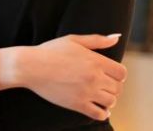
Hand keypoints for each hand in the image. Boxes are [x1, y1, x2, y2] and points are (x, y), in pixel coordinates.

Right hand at [0, 34, 126, 120]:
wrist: (31, 66)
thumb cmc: (51, 51)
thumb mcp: (74, 40)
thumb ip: (98, 40)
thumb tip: (117, 38)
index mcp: (95, 60)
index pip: (121, 73)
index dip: (118, 74)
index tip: (111, 75)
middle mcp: (94, 77)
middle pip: (118, 88)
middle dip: (114, 87)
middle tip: (106, 86)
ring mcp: (86, 92)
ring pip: (111, 101)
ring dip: (109, 100)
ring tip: (101, 96)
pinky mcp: (77, 104)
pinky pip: (99, 114)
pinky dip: (103, 113)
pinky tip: (100, 109)